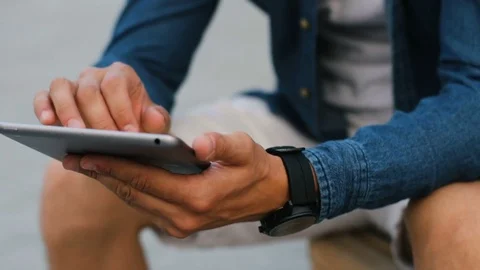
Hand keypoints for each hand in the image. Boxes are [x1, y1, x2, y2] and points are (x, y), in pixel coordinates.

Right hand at [33, 62, 169, 132]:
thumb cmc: (139, 122)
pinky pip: (43, 97)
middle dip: (98, 117)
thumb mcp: (154, 122)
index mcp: (120, 75)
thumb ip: (158, 120)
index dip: (122, 108)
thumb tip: (154, 119)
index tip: (130, 133)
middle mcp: (94, 76)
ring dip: (67, 111)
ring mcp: (72, 85)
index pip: (116, 84)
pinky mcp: (54, 98)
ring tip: (74, 133)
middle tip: (105, 139)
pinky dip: (42, 107)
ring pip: (62, 88)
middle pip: (89, 90)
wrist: (122, 126)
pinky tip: (47, 124)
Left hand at [63, 132, 288, 237]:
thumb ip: (222, 146)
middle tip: (72, 158)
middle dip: (103, 176)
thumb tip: (198, 144)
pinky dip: (127, 190)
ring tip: (85, 165)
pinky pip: (145, 205)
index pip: (148, 180)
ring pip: (136, 201)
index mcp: (198, 198)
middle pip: (134, 194)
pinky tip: (112, 175)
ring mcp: (181, 225)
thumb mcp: (245, 150)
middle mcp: (184, 218)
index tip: (87, 155)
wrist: (267, 194)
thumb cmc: (254, 168)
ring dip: (110, 184)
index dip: (117, 167)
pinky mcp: (179, 224)